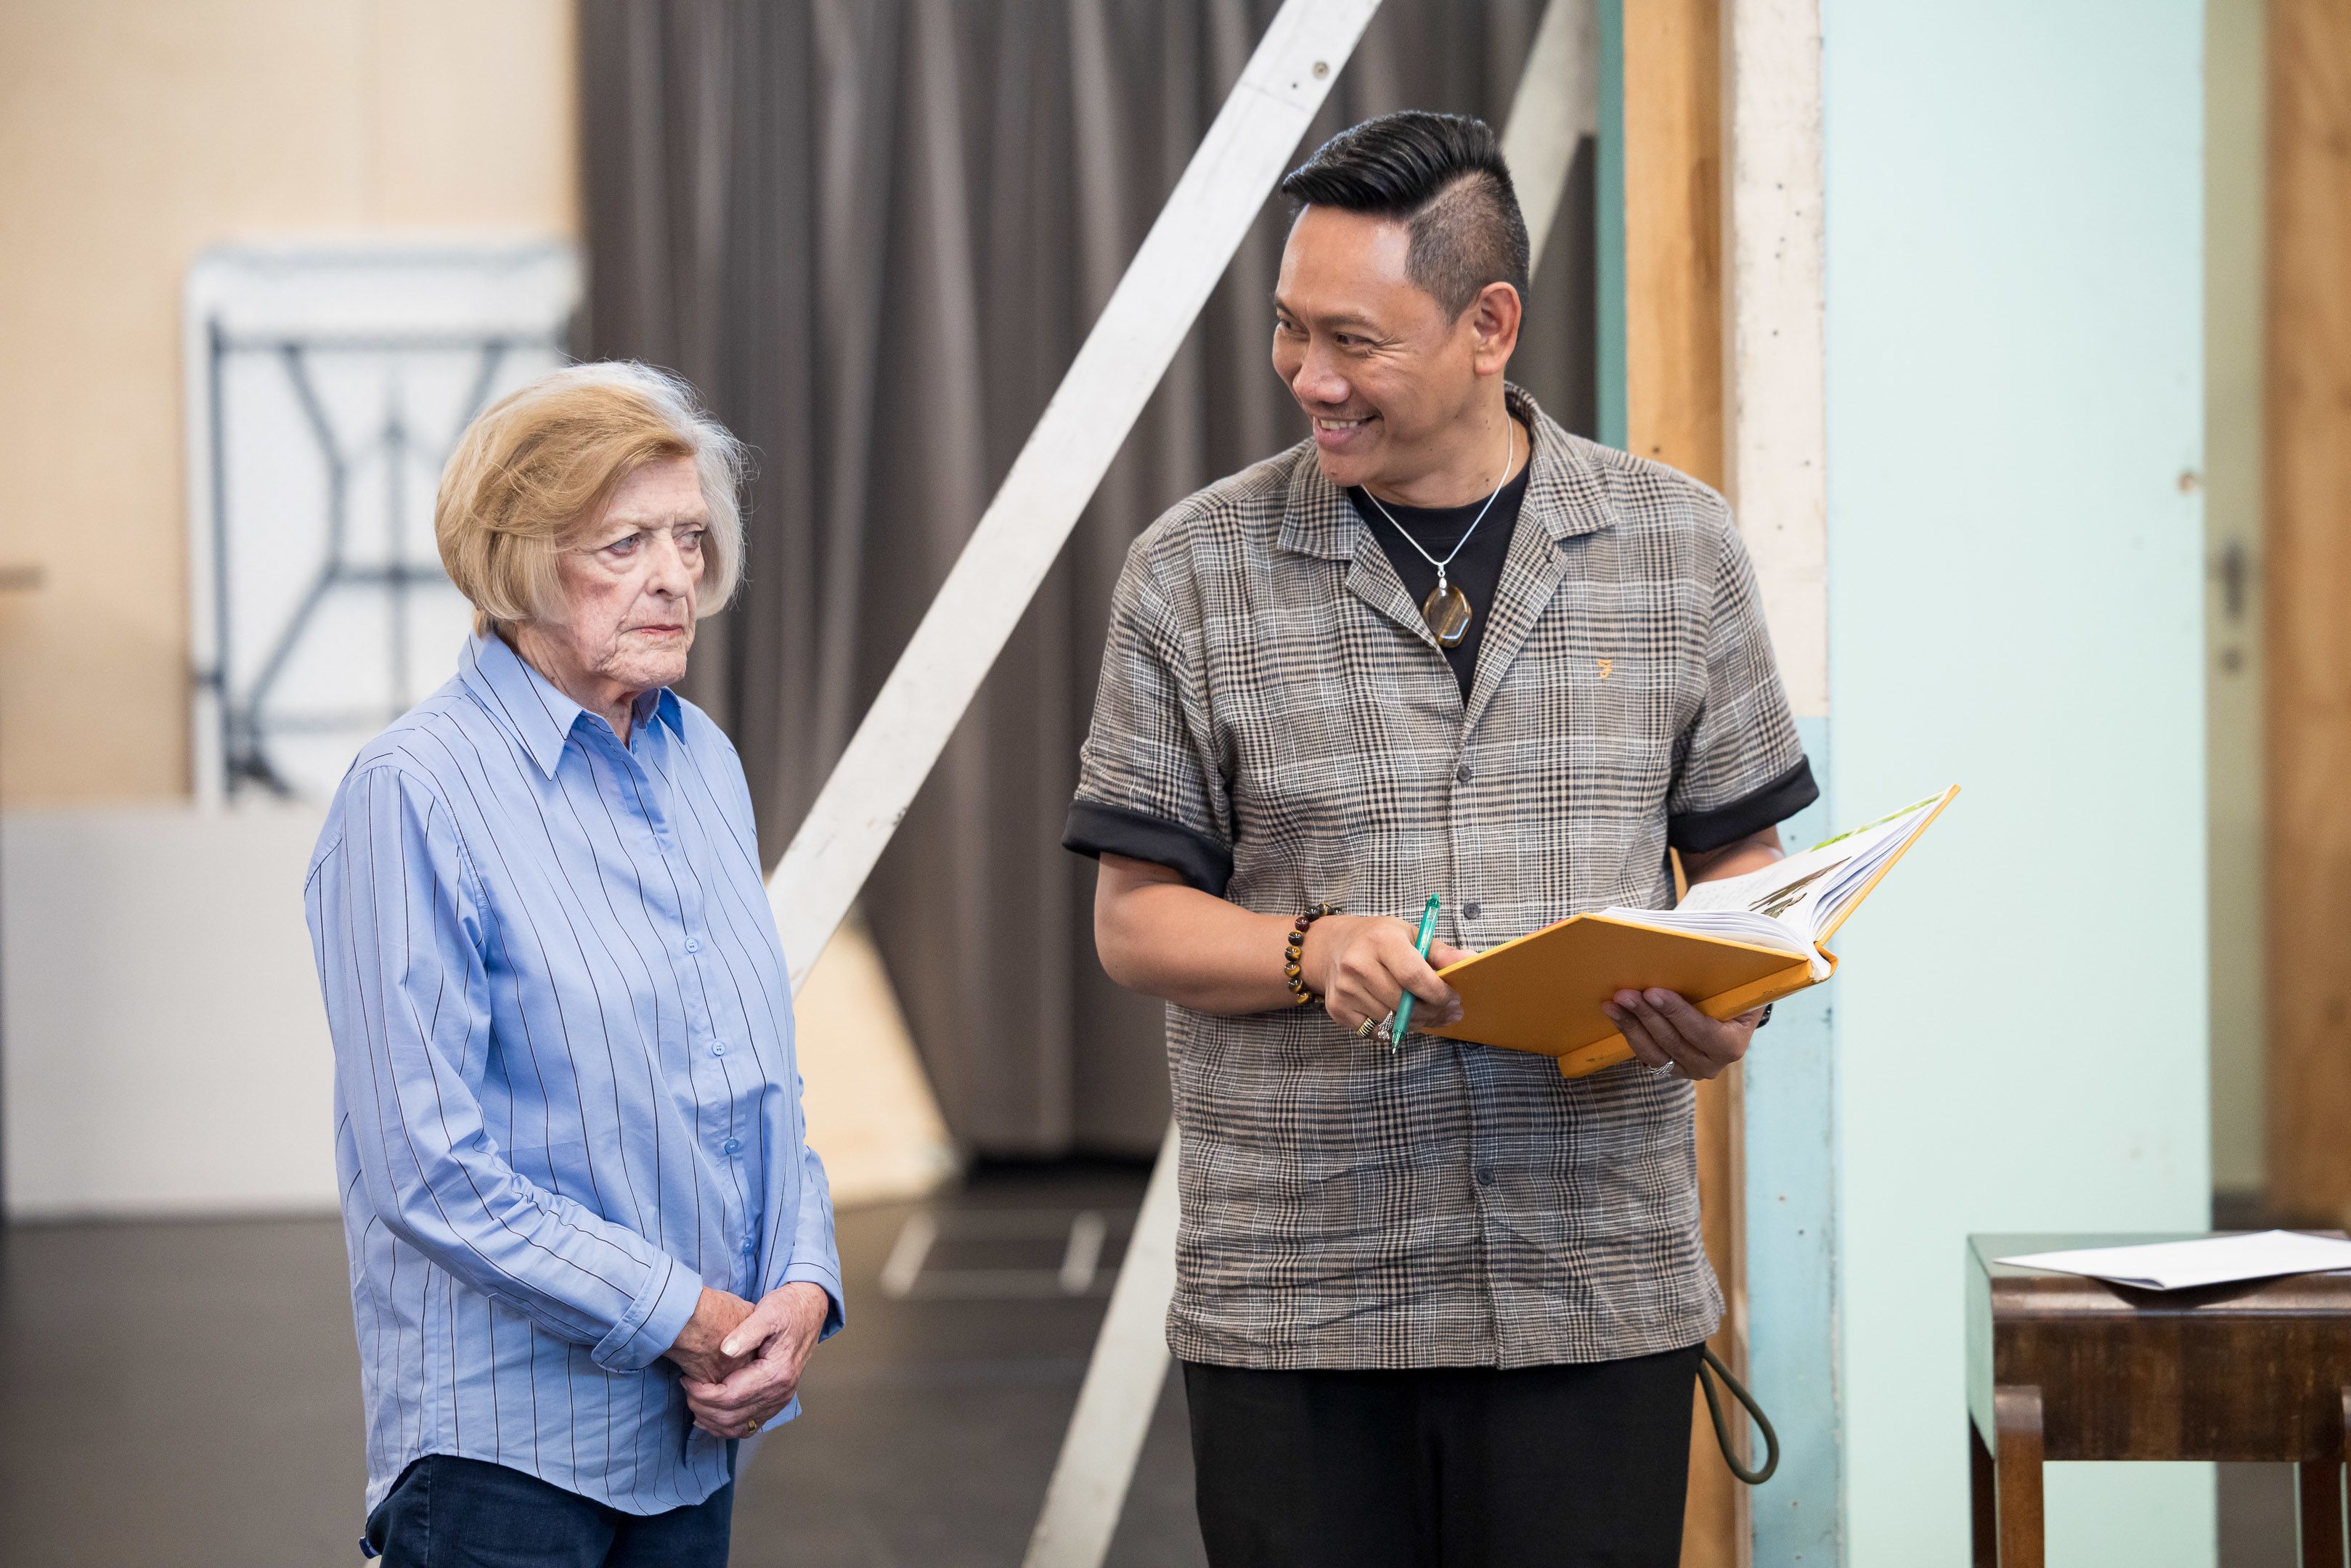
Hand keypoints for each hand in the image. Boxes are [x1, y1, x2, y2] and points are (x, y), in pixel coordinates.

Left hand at [680, 1281, 830, 1438]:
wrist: (808, 1311)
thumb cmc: (787, 1309)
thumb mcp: (768, 1312)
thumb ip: (747, 1332)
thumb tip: (725, 1351)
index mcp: (776, 1373)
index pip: (730, 1397)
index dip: (703, 1393)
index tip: (687, 1379)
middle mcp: (780, 1393)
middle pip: (731, 1416)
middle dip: (702, 1407)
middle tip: (686, 1389)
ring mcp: (780, 1400)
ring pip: (738, 1427)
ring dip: (711, 1421)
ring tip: (693, 1401)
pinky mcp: (776, 1401)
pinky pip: (748, 1426)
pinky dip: (726, 1426)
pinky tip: (710, 1416)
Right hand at [1302, 914, 1470, 1034]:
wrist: (1332, 947)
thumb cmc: (1378, 939)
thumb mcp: (1410, 934)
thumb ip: (1441, 952)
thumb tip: (1472, 961)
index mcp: (1381, 941)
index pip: (1414, 976)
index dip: (1438, 994)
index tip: (1453, 999)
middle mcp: (1358, 965)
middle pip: (1404, 1004)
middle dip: (1432, 1012)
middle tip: (1447, 1012)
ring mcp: (1345, 989)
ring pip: (1392, 1021)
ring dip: (1415, 1023)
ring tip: (1425, 1013)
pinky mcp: (1338, 1009)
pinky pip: (1375, 1032)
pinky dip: (1392, 1029)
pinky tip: (1399, 1016)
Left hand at [1601, 988, 1762, 1080]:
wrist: (1729, 1018)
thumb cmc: (1731, 996)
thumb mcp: (1735, 986)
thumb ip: (1720, 977)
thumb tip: (1699, 951)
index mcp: (1731, 1044)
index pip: (1701, 1031)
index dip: (1676, 1012)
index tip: (1652, 992)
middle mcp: (1711, 1065)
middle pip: (1673, 1041)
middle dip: (1646, 1016)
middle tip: (1625, 994)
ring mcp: (1689, 1070)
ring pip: (1654, 1053)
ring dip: (1631, 1027)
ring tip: (1613, 1005)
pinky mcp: (1671, 1069)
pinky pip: (1646, 1055)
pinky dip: (1630, 1034)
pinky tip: (1616, 1015)